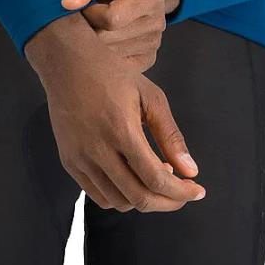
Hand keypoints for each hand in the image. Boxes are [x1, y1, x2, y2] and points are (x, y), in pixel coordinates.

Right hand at [24, 14, 204, 211]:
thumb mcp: (150, 96)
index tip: (198, 191)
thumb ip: (170, 136)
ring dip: (144, 199)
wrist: (67, 63)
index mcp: (121, 129)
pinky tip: (133, 177)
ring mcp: (79, 158)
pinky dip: (121, 196)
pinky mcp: (69, 161)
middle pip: (138, 197)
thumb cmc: (112, 74)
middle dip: (167, 202)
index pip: (155, 178)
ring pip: (118, 201)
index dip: (180, 192)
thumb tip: (191, 171)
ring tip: (156, 176)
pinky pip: (98, 195)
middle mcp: (97, 149)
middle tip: (182, 193)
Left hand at [59, 0, 181, 69]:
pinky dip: (103, 56)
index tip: (85, 6)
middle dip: (89, 30)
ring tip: (95, 25)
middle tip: (84, 17)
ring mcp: (153, 42)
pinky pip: (118, 66)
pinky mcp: (147, 58)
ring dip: (95, 43)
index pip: (112, 18)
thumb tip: (67, 4)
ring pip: (111, 56)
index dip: (90, 14)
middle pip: (109, 39)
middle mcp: (156, 22)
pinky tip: (102, 39)